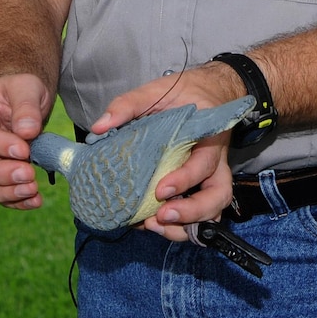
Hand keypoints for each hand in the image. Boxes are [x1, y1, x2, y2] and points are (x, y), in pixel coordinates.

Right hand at [0, 73, 52, 210]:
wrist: (23, 101)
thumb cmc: (21, 91)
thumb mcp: (27, 86)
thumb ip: (26, 106)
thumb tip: (27, 132)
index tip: (25, 151)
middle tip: (28, 175)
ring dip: (6, 193)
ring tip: (33, 191)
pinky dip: (15, 202)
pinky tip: (35, 200)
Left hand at [88, 63, 244, 240]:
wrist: (208, 91)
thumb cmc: (182, 92)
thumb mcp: (155, 91)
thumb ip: (127, 105)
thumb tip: (98, 127)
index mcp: (208, 136)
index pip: (204, 164)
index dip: (184, 180)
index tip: (159, 191)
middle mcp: (215, 161)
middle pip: (218, 196)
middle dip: (191, 213)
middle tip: (161, 217)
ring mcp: (212, 176)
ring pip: (213, 210)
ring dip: (186, 225)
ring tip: (155, 226)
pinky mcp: (203, 186)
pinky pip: (201, 213)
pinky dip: (183, 226)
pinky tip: (155, 226)